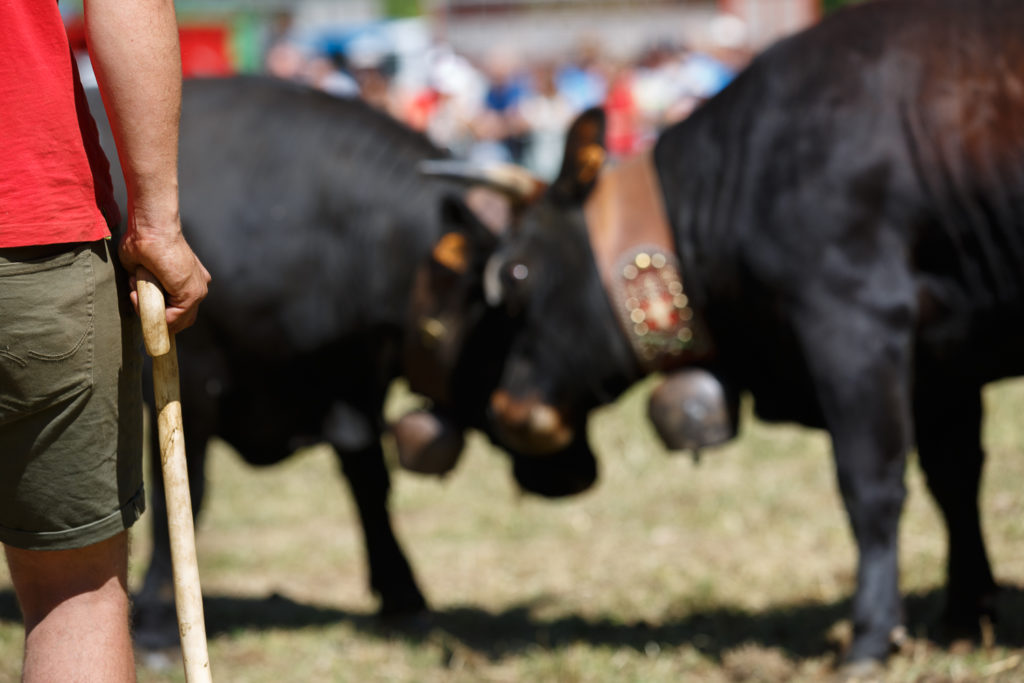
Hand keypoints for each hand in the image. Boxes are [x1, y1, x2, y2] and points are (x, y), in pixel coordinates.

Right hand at [118, 209, 209, 333]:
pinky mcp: (192, 294)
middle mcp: (198, 286)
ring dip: (151, 313)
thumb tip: (140, 296)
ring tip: (135, 295)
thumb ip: (146, 286)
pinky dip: (151, 313)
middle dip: (157, 318)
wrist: (152, 228)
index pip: (180, 310)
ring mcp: (198, 291)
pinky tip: (138, 295)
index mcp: (189, 280)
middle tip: (137, 302)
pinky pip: (171, 318)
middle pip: (182, 319)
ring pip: (175, 320)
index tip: (139, 302)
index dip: (160, 313)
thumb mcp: (142, 271)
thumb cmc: (142, 242)